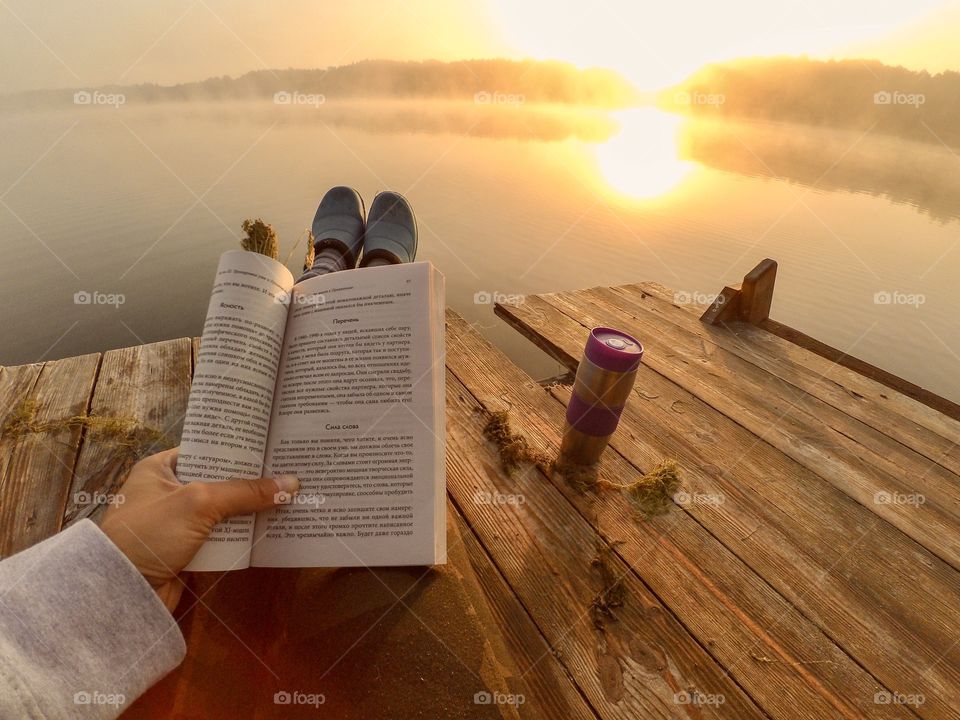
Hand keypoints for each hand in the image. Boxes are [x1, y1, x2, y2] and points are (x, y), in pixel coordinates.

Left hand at [99, 448, 297, 611]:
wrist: (119, 593)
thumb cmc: (150, 533)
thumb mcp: (199, 503)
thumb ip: (245, 492)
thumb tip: (293, 483)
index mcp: (160, 468)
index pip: (205, 449)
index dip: (237, 448)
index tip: (270, 445)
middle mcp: (168, 491)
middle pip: (219, 481)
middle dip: (251, 481)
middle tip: (288, 471)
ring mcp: (177, 522)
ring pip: (223, 511)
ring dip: (250, 510)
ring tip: (289, 498)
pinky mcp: (186, 550)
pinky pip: (220, 536)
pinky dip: (241, 535)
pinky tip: (270, 529)